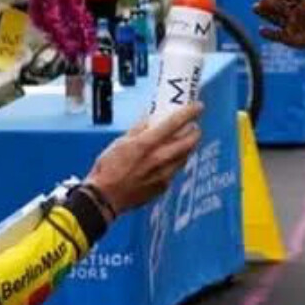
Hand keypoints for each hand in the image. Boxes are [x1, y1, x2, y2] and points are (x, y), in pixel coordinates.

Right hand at [86, 103, 203, 213]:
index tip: (198, 107)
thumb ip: (138, 129)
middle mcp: (158, 158)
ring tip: (183, 141)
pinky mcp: (163, 186)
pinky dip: (175, 161)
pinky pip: (175, 169)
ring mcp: (163, 174)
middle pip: (188, 142)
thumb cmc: (108, 169)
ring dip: (188, 146)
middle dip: (195, 131)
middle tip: (194, 126)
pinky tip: (168, 159)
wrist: (106, 197)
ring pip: (185, 156)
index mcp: (146, 144)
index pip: (174, 123)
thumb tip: (149, 117)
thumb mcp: (120, 142)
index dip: (189, 113)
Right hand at [254, 0, 304, 47]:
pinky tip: (262, 31)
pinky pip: (277, 33)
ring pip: (275, 16)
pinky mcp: (288, 35)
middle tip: (261, 0)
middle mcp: (293, 11)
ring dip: (265, 13)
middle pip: (280, 5)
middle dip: (271, 3)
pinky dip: (270, 33)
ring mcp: (289, 22)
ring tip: (255, 8)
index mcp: (304, 2)